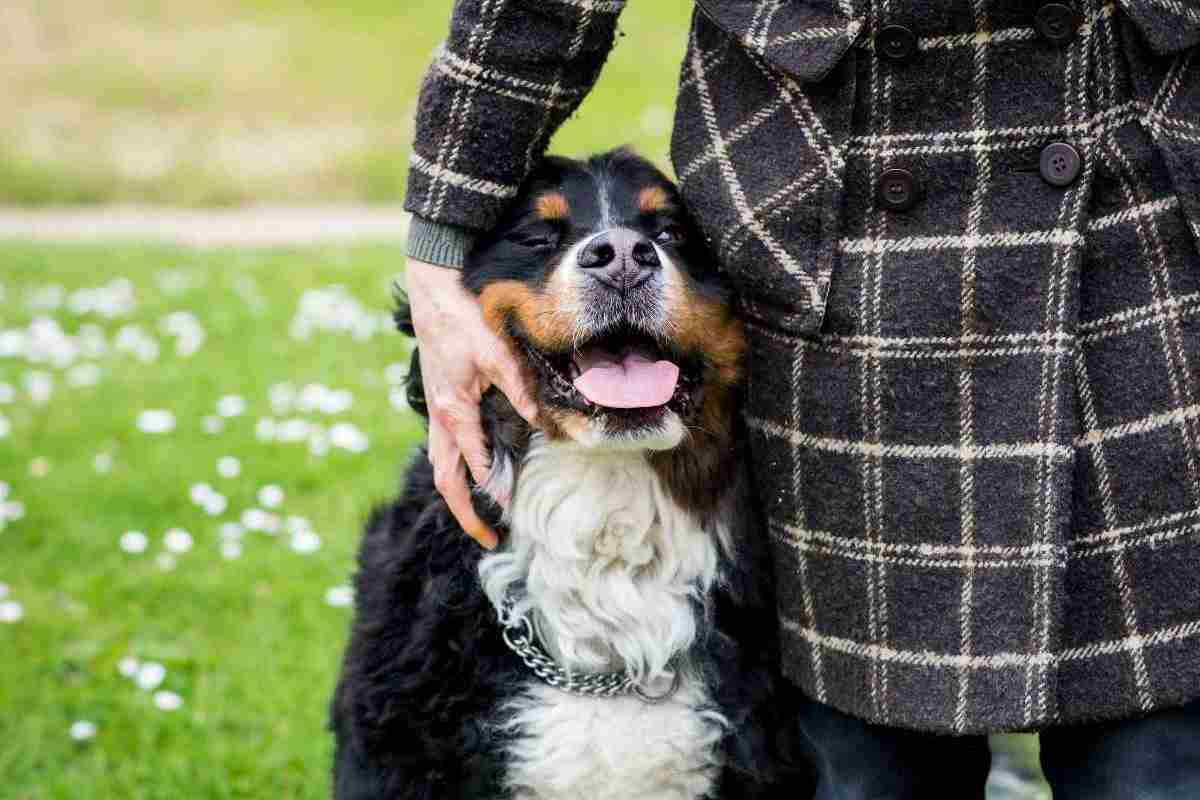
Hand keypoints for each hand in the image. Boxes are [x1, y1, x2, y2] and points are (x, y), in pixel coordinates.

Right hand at [405, 259, 537, 548]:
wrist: (432, 288)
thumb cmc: (463, 319)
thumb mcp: (497, 353)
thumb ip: (520, 389)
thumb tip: (545, 422)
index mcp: (453, 411)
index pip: (472, 466)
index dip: (491, 491)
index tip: (510, 511)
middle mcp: (439, 417)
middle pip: (446, 480)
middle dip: (465, 513)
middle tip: (490, 539)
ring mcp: (435, 411)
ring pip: (440, 465)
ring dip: (457, 493)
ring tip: (478, 515)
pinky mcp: (438, 401)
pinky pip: (442, 446)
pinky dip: (455, 467)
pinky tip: (474, 471)